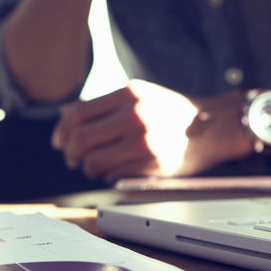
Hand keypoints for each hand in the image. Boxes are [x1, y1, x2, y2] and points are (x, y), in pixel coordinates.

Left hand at [51, 81, 251, 183]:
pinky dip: (108, 176)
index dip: (62, 130)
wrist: (211, 126)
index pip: (78, 114)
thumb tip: (64, 115)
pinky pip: (114, 175)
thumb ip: (102, 105)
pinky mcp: (153, 164)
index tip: (59, 141)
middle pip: (81, 140)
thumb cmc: (169, 111)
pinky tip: (115, 171)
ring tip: (94, 167)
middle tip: (72, 158)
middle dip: (70, 153)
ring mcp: (145, 141)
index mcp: (128, 95)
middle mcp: (135, 116)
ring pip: (94, 162)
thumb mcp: (138, 96)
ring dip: (88, 168)